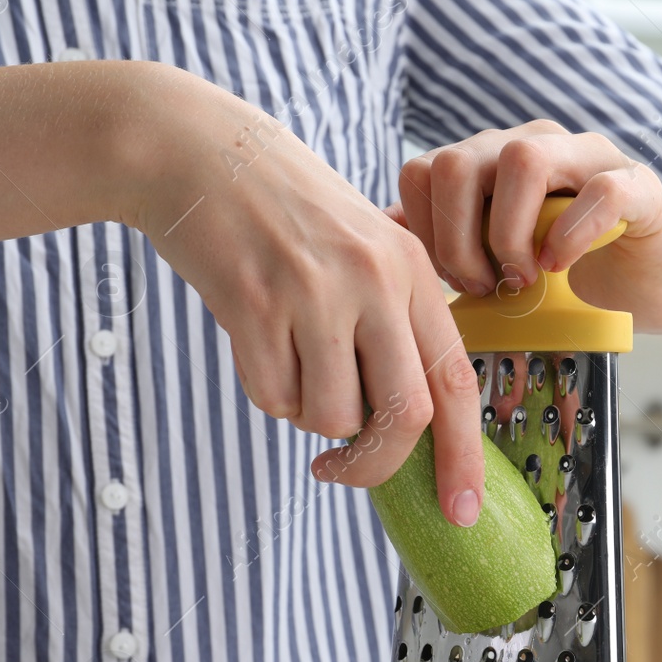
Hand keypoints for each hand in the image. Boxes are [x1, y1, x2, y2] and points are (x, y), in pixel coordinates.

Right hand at [118, 65, 483, 524]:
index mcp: (414, 269)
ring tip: (289, 360)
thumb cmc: (286, 211)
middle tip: (341, 468)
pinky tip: (256, 341)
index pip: (456, 380)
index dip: (464, 455)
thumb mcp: (365, 245)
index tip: (461, 510)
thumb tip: (413, 425)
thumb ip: (396, 322)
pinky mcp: (253, 305)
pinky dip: (267, 391)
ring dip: (309, 415)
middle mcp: (375, 280)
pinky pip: (274, 396)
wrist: (196, 151)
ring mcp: (314, 292)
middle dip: (374, 463)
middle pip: (402, 415)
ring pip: (331, 415)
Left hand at [390, 121, 661, 335]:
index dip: (427, 234)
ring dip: (509, 234)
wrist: (656, 284)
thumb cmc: (575, 276)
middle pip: (458, 161)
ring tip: (524, 278)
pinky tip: (563, 266)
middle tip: (486, 286)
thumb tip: (382, 230)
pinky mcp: (640, 186)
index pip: (424, 170)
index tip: (455, 283)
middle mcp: (536, 143)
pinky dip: (572, 233)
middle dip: (458, 240)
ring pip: (522, 158)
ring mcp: (590, 158)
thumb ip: (447, 239)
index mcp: (493, 159)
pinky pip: (600, 190)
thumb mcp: (499, 260)